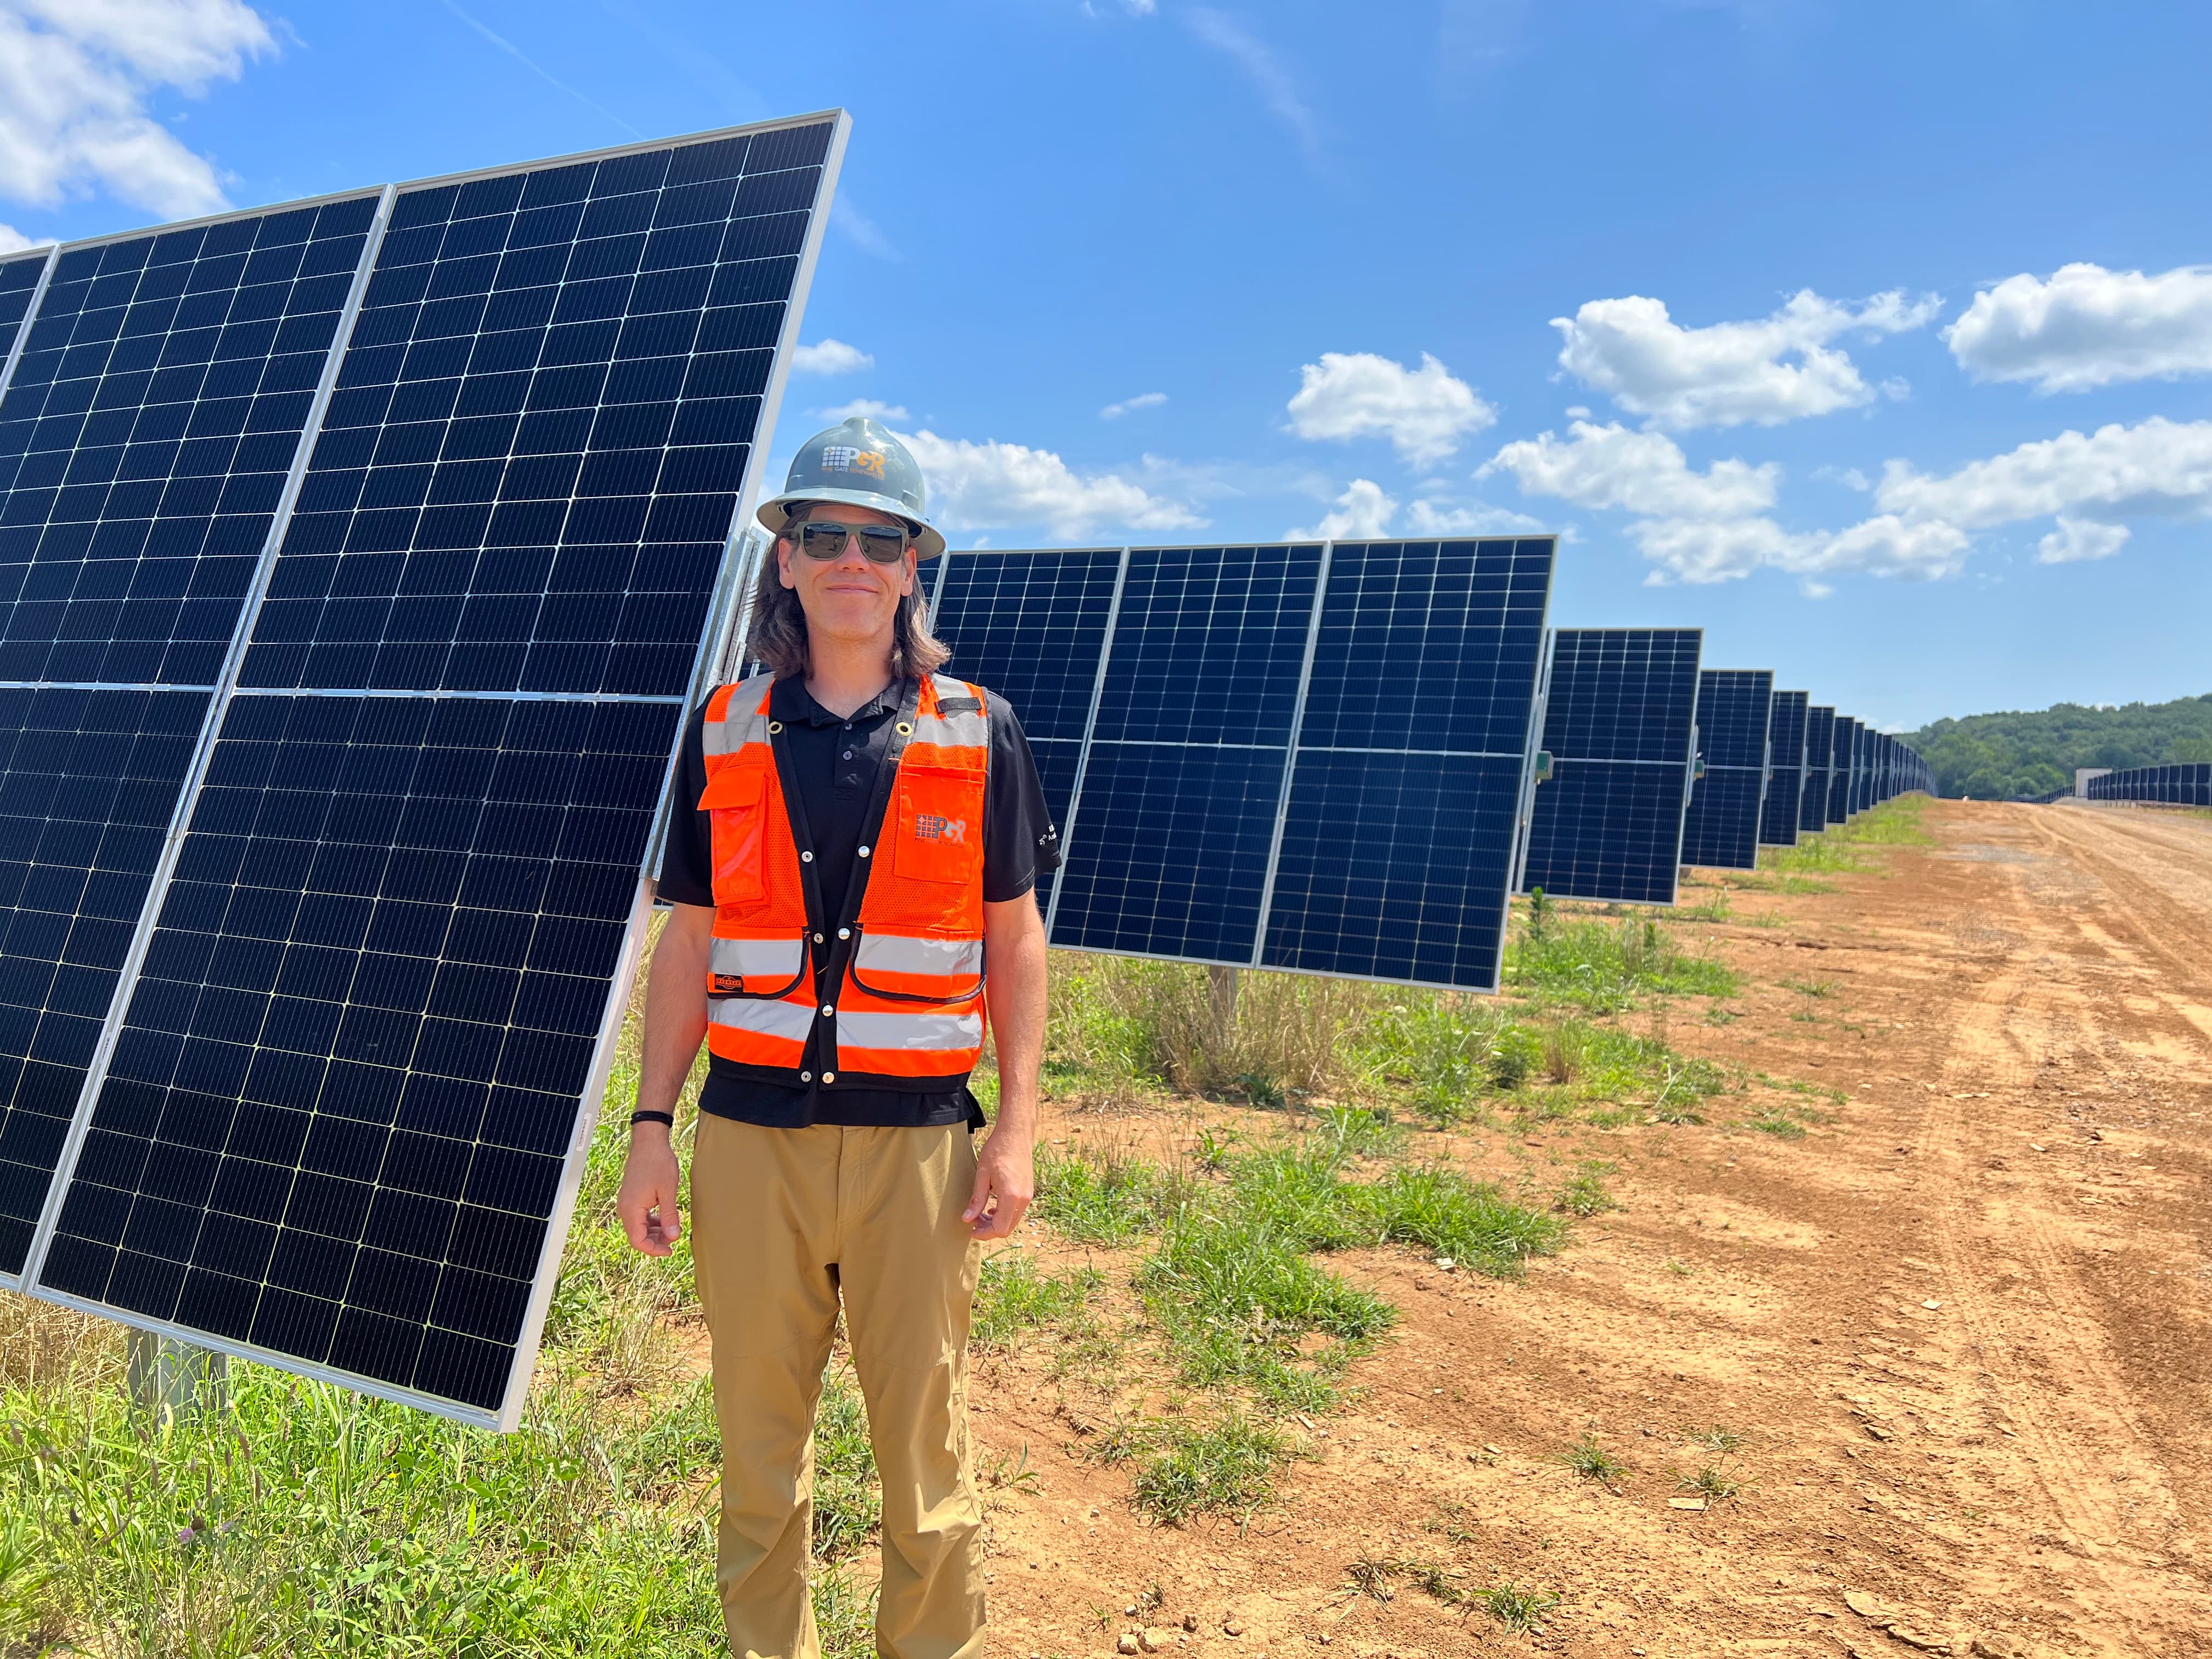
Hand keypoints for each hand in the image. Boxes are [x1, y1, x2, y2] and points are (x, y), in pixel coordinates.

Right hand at [616, 1129, 683, 1255]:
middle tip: (674, 1241)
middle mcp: (625, 1208)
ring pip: (639, 1227)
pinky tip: (665, 1220)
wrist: (649, 1142)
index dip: (654, 1250)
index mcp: (631, 1209)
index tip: (671, 1250)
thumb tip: (673, 1237)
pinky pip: (639, 1217)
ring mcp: (627, 1202)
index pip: (638, 1241)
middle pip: (637, 1236)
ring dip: (654, 1233)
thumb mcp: (668, 1191)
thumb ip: (669, 1216)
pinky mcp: (631, 1197)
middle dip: (655, 1242)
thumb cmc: (658, 1162)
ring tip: (672, 1232)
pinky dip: (651, 1222)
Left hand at [962, 1124, 1033, 1240]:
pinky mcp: (1028, 1191)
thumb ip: (977, 1199)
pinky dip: (1004, 1214)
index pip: (1000, 1229)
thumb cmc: (997, 1150)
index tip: (971, 1230)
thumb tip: (967, 1219)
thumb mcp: (982, 1175)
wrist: (1015, 1134)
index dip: (985, 1233)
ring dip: (996, 1222)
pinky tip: (992, 1206)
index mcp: (1011, 1196)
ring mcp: (1028, 1195)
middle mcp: (1023, 1199)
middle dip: (989, 1229)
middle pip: (1007, 1228)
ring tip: (980, 1214)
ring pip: (1012, 1221)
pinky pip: (1016, 1211)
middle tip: (973, 1221)